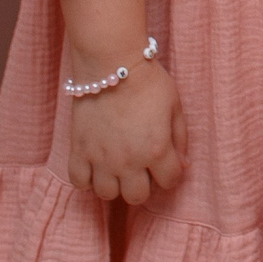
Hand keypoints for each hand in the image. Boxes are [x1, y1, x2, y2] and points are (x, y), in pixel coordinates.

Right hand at [65, 55, 185, 205]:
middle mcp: (128, 161)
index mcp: (156, 150)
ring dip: (116, 184)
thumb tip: (182, 164)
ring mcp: (100, 159)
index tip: (167, 163)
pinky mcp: (79, 150)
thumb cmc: (149, 83)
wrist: (112, 65)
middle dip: (144, 184)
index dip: (171, 173)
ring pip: (107, 194)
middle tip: (142, 167)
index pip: (169, 181)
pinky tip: (96, 166)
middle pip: (136, 196)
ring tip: (119, 167)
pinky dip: (88, 179)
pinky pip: (79, 182)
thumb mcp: (175, 107)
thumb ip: (180, 138)